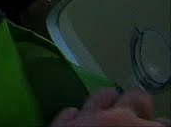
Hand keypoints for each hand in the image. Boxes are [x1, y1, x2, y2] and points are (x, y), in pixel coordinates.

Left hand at [51, 87, 168, 126]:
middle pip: (136, 99)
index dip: (161, 123)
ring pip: (102, 97)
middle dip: (141, 104)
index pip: (162, 123)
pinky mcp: (60, 125)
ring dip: (109, 101)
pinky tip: (78, 118)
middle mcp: (117, 119)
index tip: (160, 123)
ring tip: (112, 107)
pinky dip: (76, 115)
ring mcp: (86, 119)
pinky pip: (70, 112)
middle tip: (142, 112)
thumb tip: (153, 123)